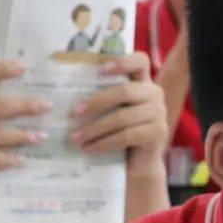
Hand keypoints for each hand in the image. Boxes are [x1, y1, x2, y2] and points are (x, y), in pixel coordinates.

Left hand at [67, 53, 167, 178]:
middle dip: (96, 102)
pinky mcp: (157, 134)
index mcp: (143, 82)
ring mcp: (159, 113)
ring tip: (75, 138)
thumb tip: (64, 91)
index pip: (140, 61)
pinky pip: (126, 136)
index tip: (100, 70)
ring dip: (94, 129)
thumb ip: (102, 96)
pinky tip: (89, 149)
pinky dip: (104, 143)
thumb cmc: (120, 131)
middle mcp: (154, 94)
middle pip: (125, 91)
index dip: (122, 61)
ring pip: (122, 117)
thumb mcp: (113, 109)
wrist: (139, 162)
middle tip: (73, 113)